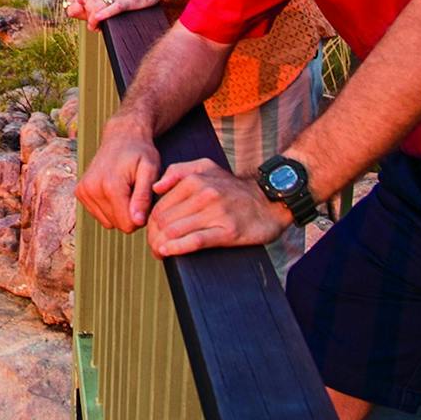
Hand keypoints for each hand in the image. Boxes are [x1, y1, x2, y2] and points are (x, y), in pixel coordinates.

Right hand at [75, 116, 159, 231]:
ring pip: (108, 222)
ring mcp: (83, 191)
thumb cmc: (140, 153)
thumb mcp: (150, 170)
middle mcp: (92, 189)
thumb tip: (137, 221)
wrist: (121, 136)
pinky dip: (108, 207)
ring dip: (119, 211)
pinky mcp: (79, 192)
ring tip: (126, 190)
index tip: (145, 199)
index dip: (141, 216)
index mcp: (111, 186)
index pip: (128, 224)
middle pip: (118, 224)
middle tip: (136, 192)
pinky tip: (114, 189)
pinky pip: (98, 215)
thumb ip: (143, 197)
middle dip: (130, 213)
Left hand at [79, 0, 169, 26]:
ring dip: (94, 21)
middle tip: (94, 26)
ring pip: (97, 7)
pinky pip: (113, 7)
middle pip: (89, 4)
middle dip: (88, 17)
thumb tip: (84, 2)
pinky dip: (104, 14)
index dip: (85, 9)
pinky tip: (99, 19)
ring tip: (96, 28)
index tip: (89, 17)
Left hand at [145, 160, 288, 256]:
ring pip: (175, 231)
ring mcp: (216, 213)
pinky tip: (168, 252)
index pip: (160, 206)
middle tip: (153, 247)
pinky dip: (177, 248)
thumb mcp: (205, 167)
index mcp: (194, 180)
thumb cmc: (233, 187)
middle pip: (164, 221)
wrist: (269, 200)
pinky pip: (196, 241)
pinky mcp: (228, 231)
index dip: (151, 224)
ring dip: (161, 245)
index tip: (152, 234)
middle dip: (153, 237)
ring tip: (160, 252)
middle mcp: (204, 195)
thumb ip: (177, 171)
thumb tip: (155, 187)